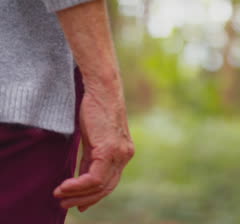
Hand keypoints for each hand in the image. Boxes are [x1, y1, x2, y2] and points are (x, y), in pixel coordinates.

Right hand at [53, 85, 134, 211]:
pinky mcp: (110, 149)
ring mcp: (120, 153)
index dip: (94, 195)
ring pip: (101, 185)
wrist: (102, 89)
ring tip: (60, 195)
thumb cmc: (95, 109)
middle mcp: (125, 155)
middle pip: (107, 187)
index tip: (78, 203)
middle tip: (65, 203)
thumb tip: (82, 177)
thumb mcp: (93, 139)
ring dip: (77, 194)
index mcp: (124, 153)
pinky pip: (95, 177)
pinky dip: (78, 185)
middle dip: (85, 198)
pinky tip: (64, 186)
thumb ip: (90, 158)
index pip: (110, 182)